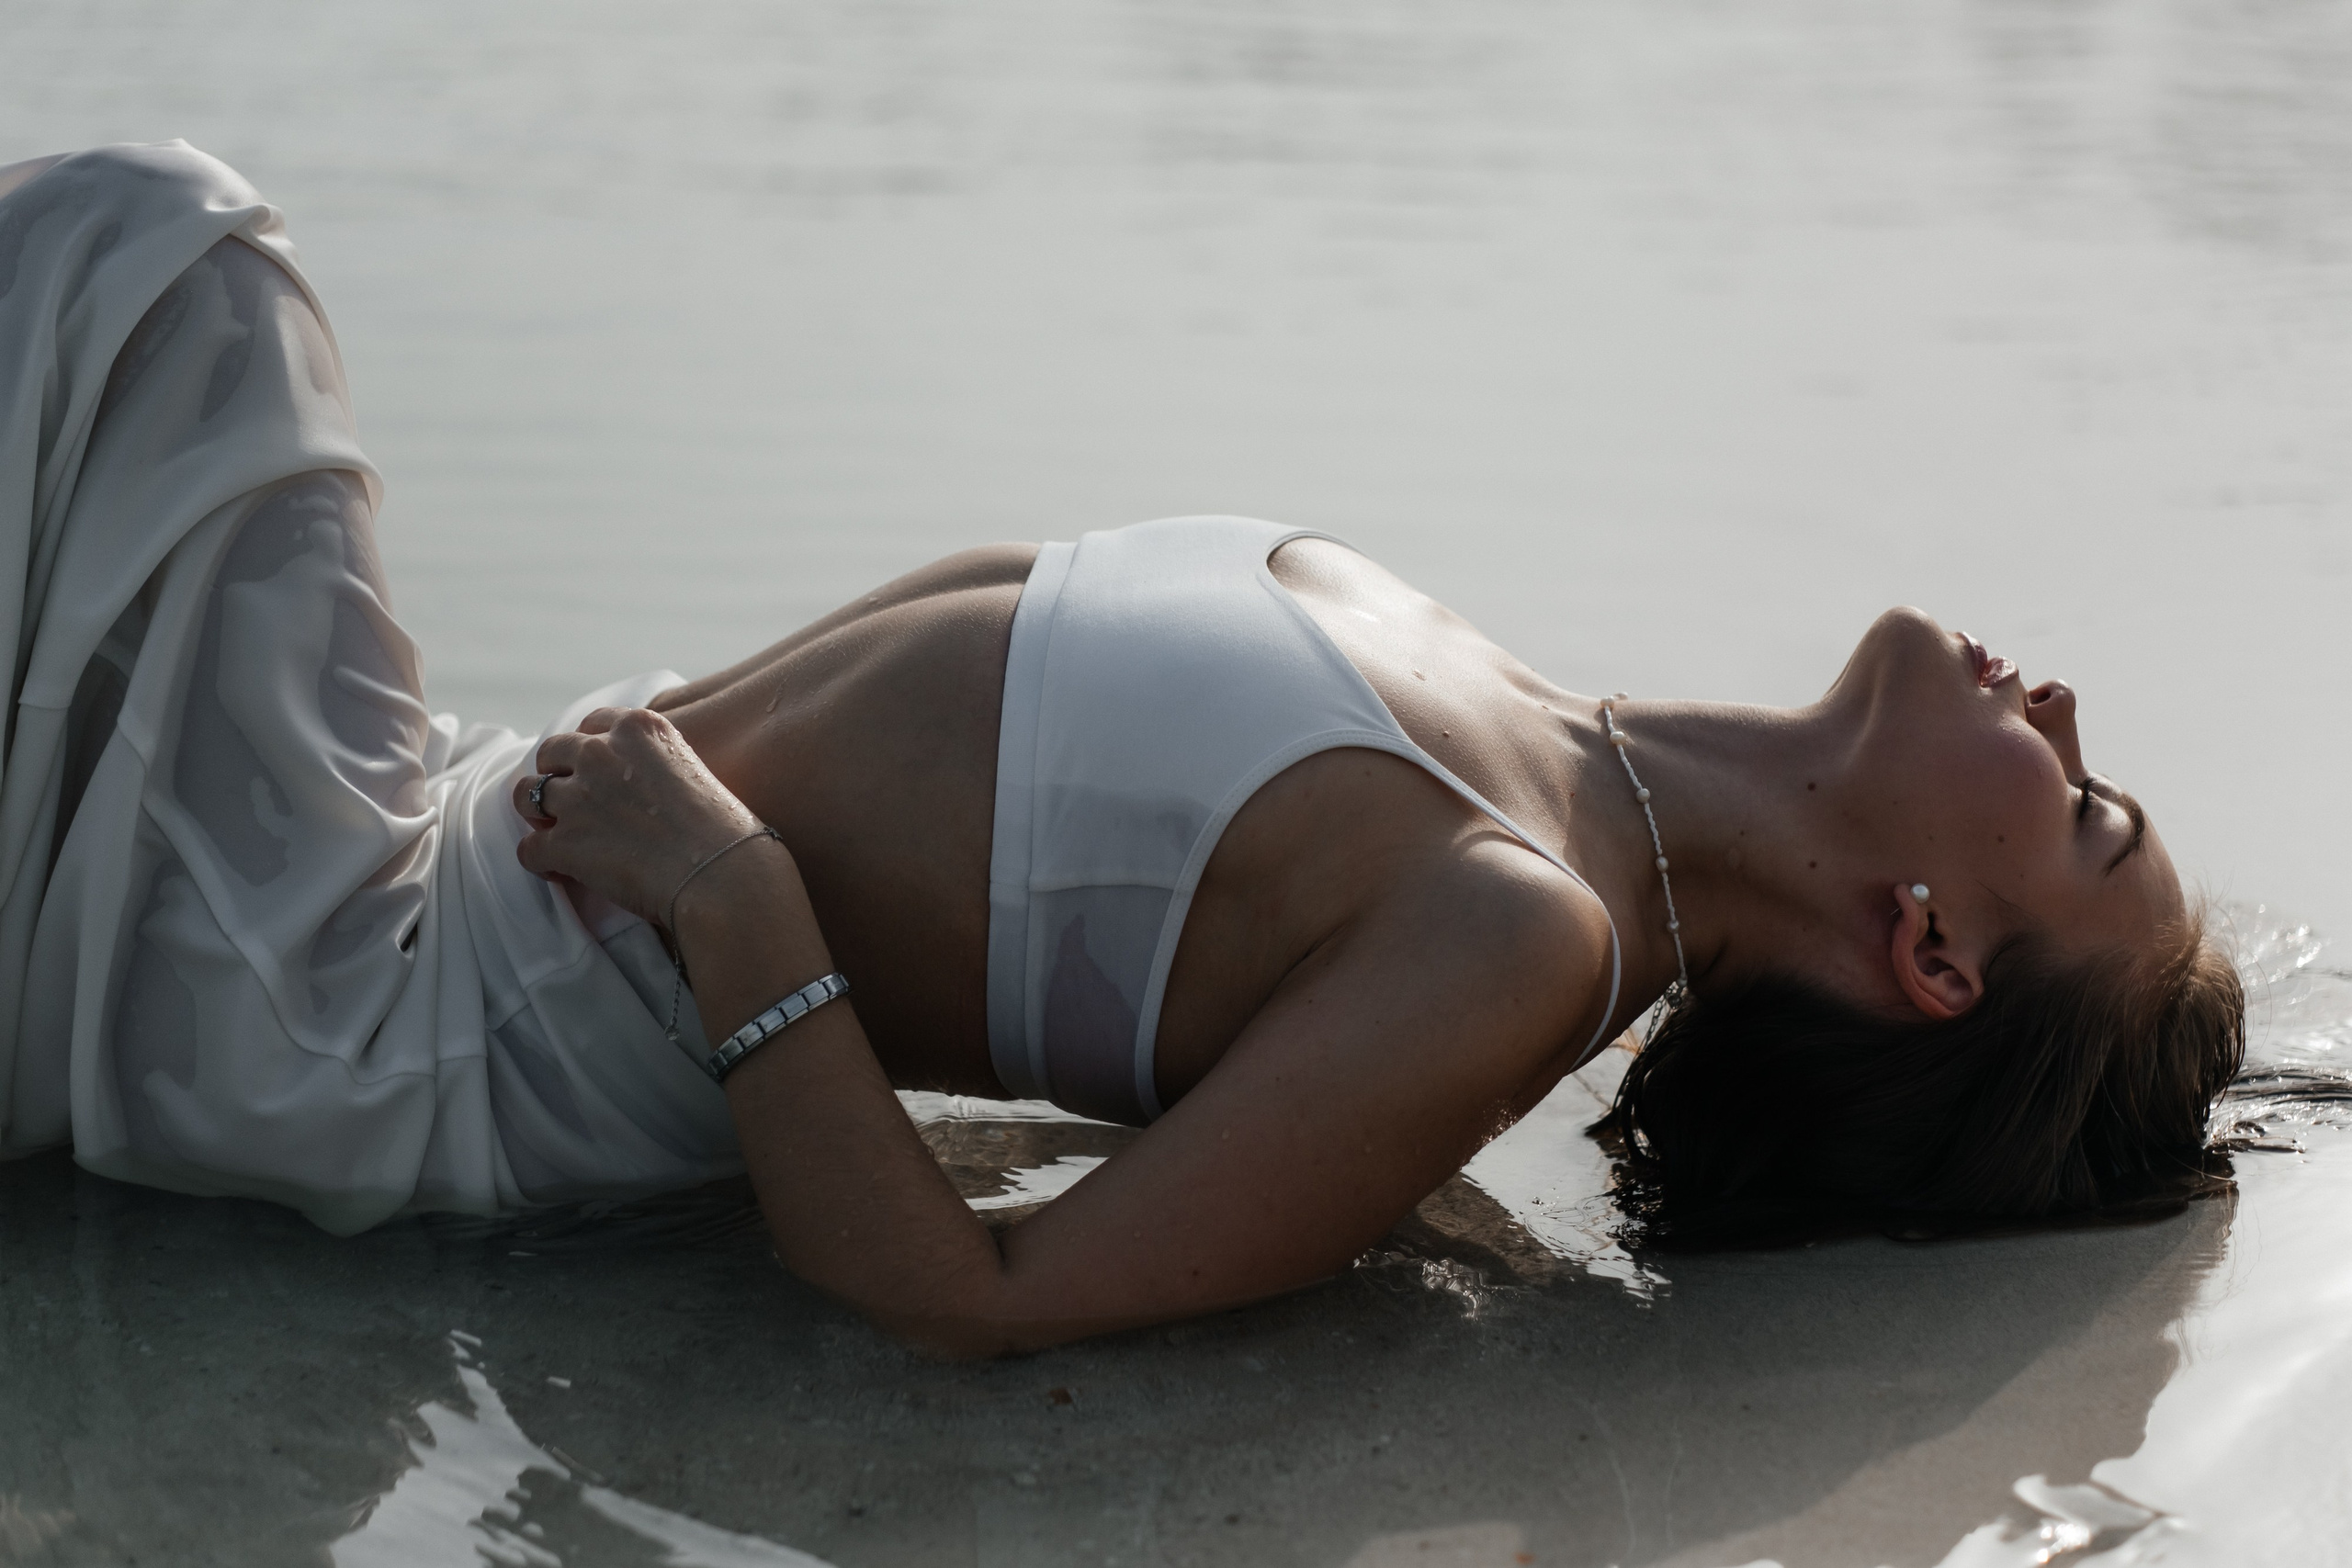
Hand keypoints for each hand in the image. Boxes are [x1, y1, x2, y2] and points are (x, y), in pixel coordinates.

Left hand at [512, 707, 767, 927]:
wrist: (722, 874)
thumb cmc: (723, 830)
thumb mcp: (693, 769)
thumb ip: (654, 762)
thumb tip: (636, 784)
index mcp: (637, 729)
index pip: (592, 724)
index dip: (589, 750)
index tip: (597, 772)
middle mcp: (600, 753)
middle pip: (552, 752)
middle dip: (557, 775)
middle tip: (574, 802)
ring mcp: (577, 797)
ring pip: (526, 795)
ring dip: (538, 814)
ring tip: (556, 834)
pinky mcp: (563, 842)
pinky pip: (528, 849)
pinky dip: (541, 861)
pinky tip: (560, 871)